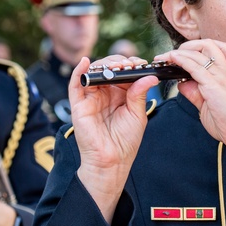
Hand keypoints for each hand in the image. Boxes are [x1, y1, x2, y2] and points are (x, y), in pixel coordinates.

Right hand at [69, 55, 156, 221]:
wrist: (112, 162)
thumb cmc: (125, 141)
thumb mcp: (137, 114)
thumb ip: (140, 94)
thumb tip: (149, 76)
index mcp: (119, 95)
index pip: (122, 73)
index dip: (130, 66)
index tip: (140, 63)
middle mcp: (104, 94)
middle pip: (107, 70)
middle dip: (118, 63)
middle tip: (129, 64)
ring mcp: (91, 98)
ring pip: (94, 73)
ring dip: (104, 65)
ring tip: (116, 66)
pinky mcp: (79, 105)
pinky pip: (76, 85)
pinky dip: (79, 72)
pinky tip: (86, 63)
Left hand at [156, 40, 225, 172]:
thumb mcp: (207, 105)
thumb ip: (194, 93)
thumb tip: (181, 83)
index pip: (213, 51)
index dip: (195, 50)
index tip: (178, 56)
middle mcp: (225, 72)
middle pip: (208, 45)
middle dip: (187, 46)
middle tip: (172, 55)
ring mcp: (221, 77)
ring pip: (200, 52)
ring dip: (180, 51)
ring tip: (166, 56)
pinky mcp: (214, 86)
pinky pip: (196, 67)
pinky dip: (182, 60)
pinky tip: (173, 59)